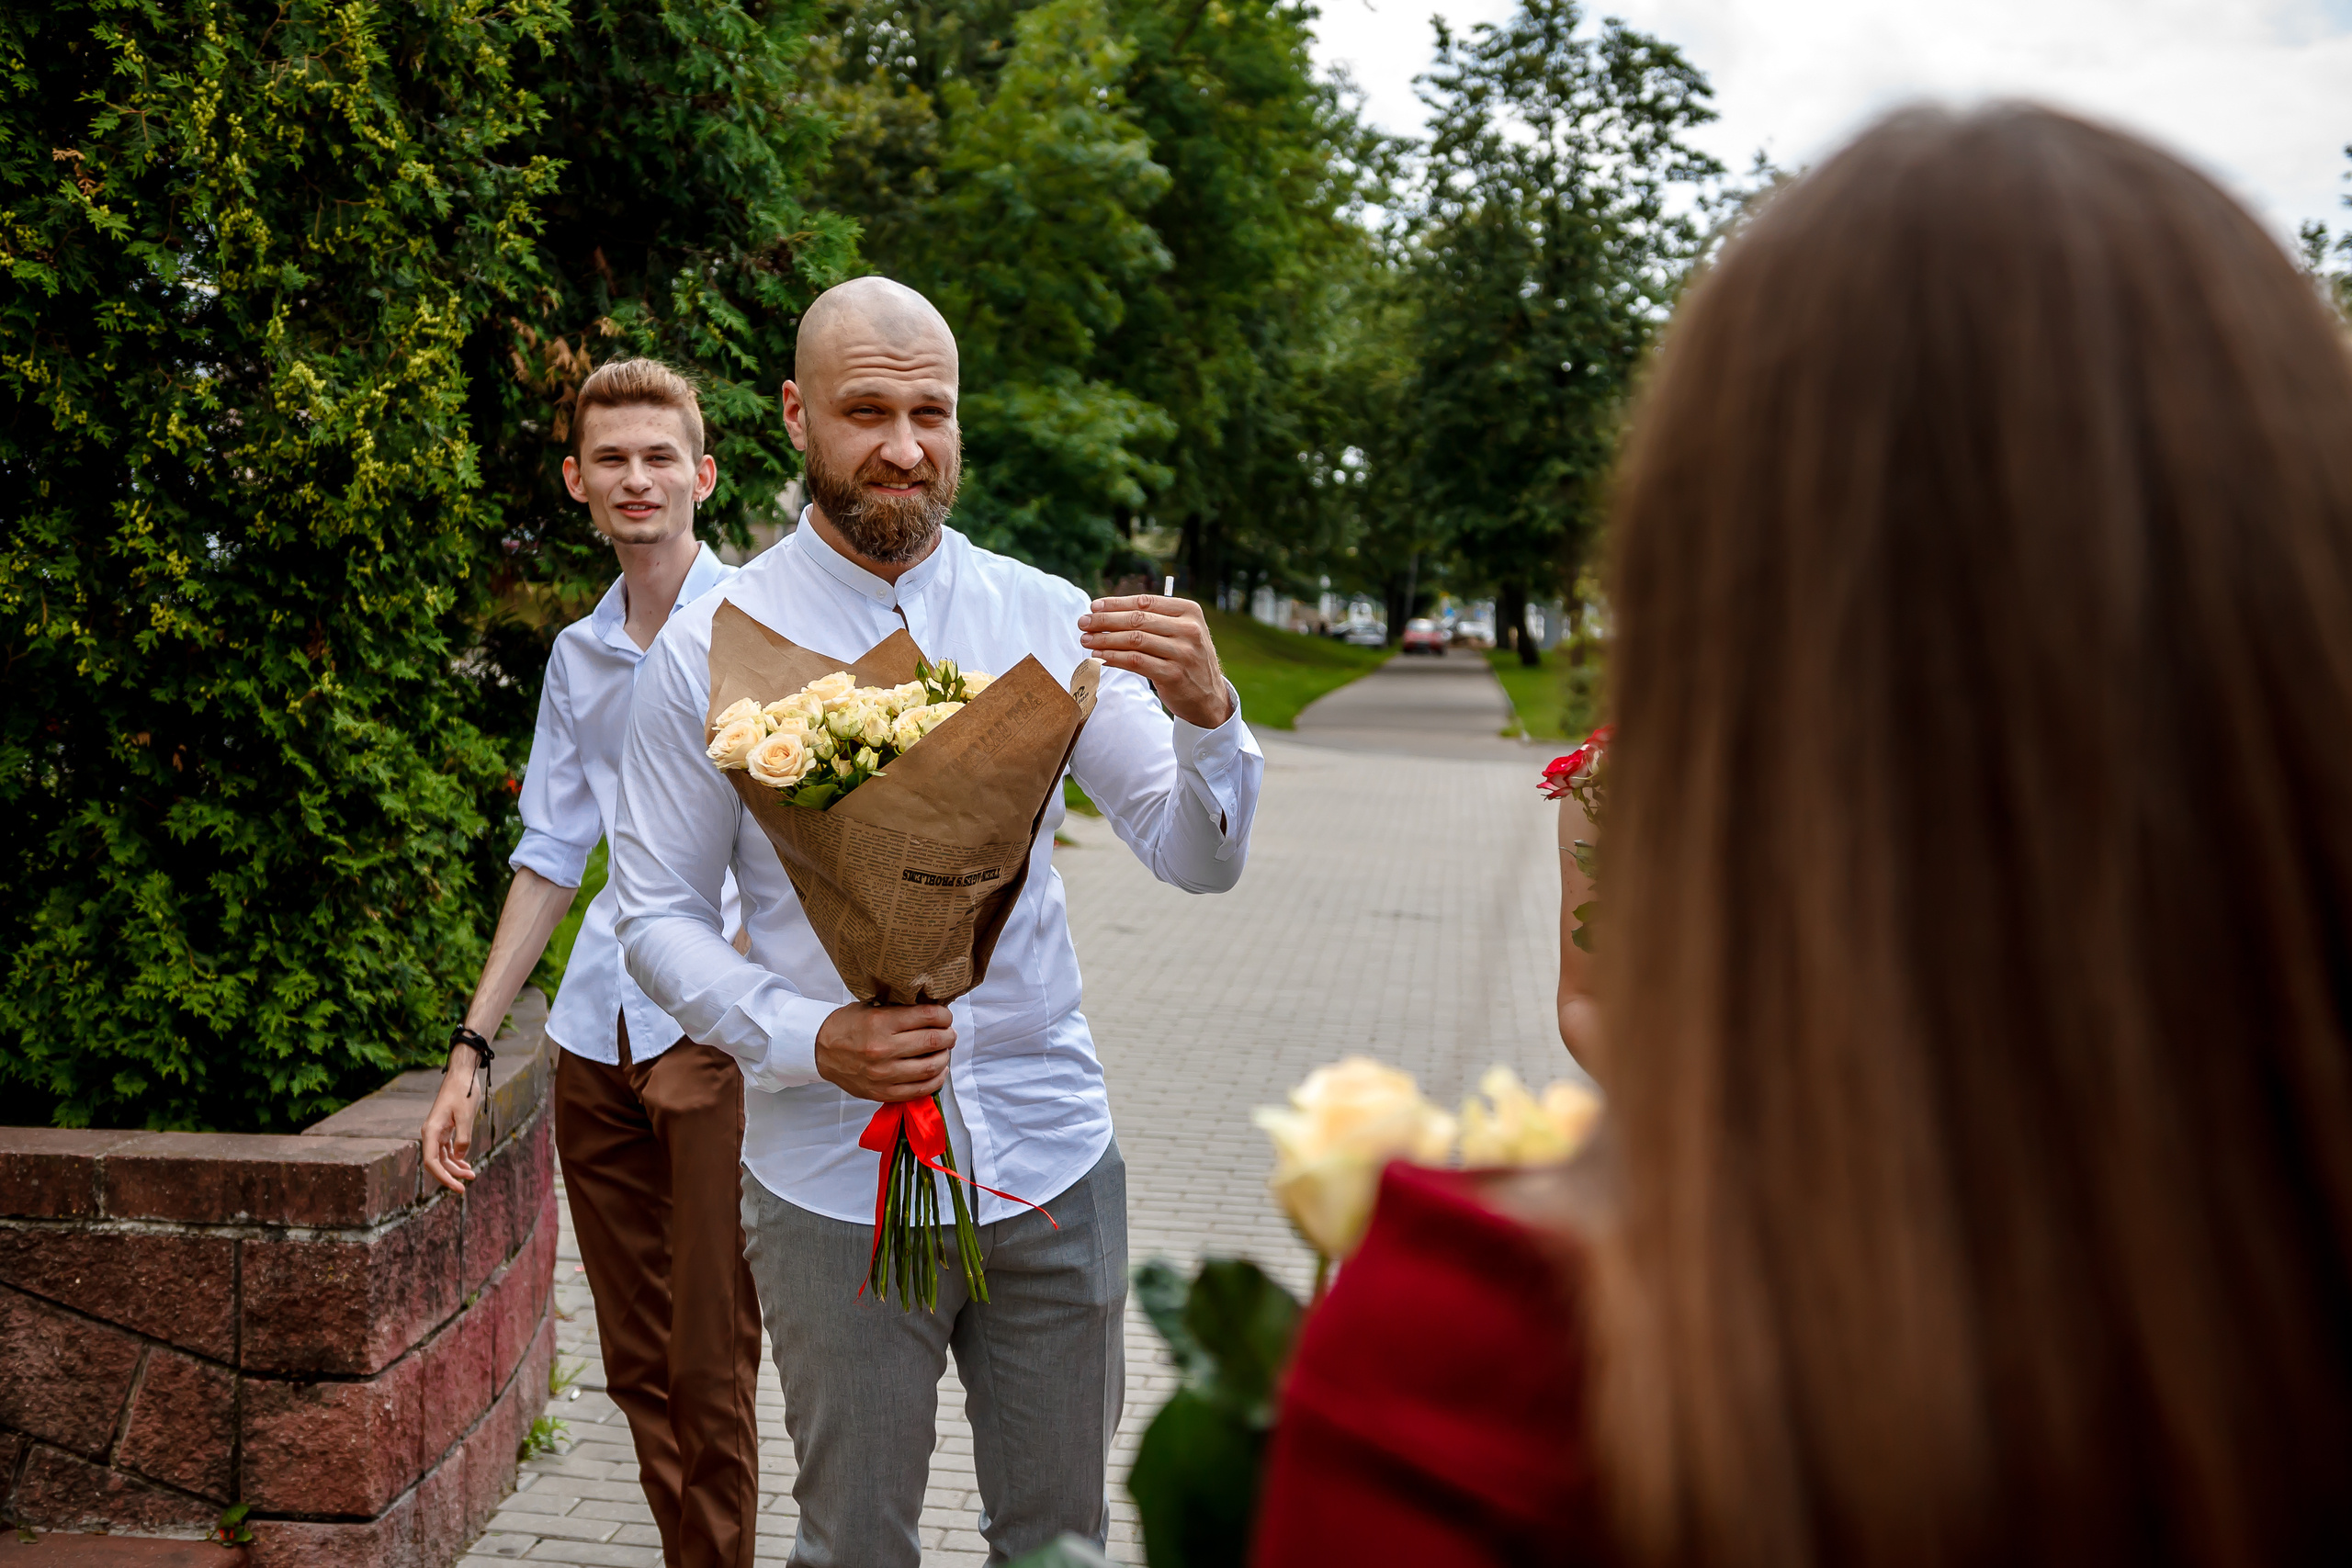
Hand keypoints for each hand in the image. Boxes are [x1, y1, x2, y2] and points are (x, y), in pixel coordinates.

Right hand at [421, 1064, 481, 1193]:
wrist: (462, 1074)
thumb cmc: (463, 1092)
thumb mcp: (466, 1115)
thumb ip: (464, 1138)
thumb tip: (459, 1157)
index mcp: (431, 1131)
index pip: (432, 1162)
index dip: (443, 1177)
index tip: (457, 1187)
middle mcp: (431, 1133)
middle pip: (437, 1162)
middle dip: (450, 1176)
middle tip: (465, 1188)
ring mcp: (437, 1131)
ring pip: (443, 1157)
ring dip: (455, 1167)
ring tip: (471, 1175)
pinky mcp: (445, 1129)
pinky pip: (448, 1148)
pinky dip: (456, 1157)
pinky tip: (465, 1164)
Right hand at [816, 1001, 954, 1102]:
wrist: (820, 1051)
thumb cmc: (847, 1026)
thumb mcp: (870, 1008)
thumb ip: (899, 1009)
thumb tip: (932, 1010)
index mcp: (880, 1023)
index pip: (927, 1017)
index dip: (943, 1016)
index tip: (945, 1017)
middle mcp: (883, 1049)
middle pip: (932, 1041)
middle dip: (948, 1036)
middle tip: (949, 1033)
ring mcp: (883, 1074)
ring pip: (930, 1067)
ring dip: (944, 1057)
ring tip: (944, 1051)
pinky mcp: (882, 1092)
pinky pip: (919, 1089)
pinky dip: (935, 1080)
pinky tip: (939, 1071)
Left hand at [1078, 595, 1234, 729]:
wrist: (1210, 697)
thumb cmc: (1187, 660)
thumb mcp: (1181, 633)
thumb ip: (1155, 620)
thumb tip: (1108, 612)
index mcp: (1190, 612)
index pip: (1146, 602)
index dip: (1116, 603)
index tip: (1094, 606)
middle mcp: (1189, 630)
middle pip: (1137, 620)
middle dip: (1105, 620)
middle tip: (1083, 623)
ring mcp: (1183, 653)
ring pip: (1134, 640)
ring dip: (1105, 639)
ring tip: (1086, 640)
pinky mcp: (1173, 675)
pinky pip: (1135, 662)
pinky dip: (1113, 658)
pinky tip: (1099, 657)